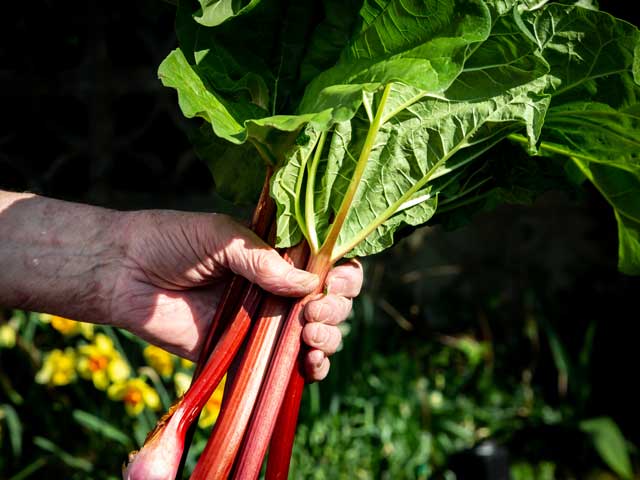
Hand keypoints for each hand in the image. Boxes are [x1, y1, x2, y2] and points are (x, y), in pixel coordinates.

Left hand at [111, 210, 362, 380]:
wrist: (124, 274)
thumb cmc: (170, 242)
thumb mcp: (221, 237)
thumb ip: (263, 260)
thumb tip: (309, 284)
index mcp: (277, 254)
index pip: (328, 264)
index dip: (342, 274)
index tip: (332, 281)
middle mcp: (278, 288)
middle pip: (331, 302)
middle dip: (335, 307)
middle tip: (313, 310)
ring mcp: (265, 322)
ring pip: (319, 335)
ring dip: (328, 338)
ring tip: (310, 334)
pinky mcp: (246, 353)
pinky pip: (289, 367)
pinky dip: (310, 369)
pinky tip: (310, 365)